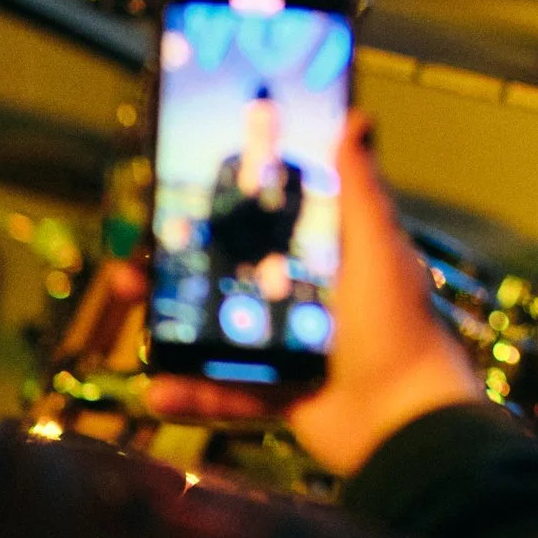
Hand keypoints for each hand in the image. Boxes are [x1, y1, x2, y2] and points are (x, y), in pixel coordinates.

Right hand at [150, 111, 483, 474]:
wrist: (408, 421)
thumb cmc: (399, 324)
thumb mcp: (377, 246)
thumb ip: (361, 187)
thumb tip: (357, 116)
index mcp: (333, 257)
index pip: (272, 223)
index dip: (227, 211)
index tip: (179, 195)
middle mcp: (310, 298)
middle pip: (231, 276)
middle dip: (178, 269)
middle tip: (136, 258)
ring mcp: (293, 349)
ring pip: (218, 332)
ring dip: (169, 324)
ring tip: (129, 305)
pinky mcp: (284, 396)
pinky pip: (228, 393)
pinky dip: (193, 392)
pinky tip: (157, 389)